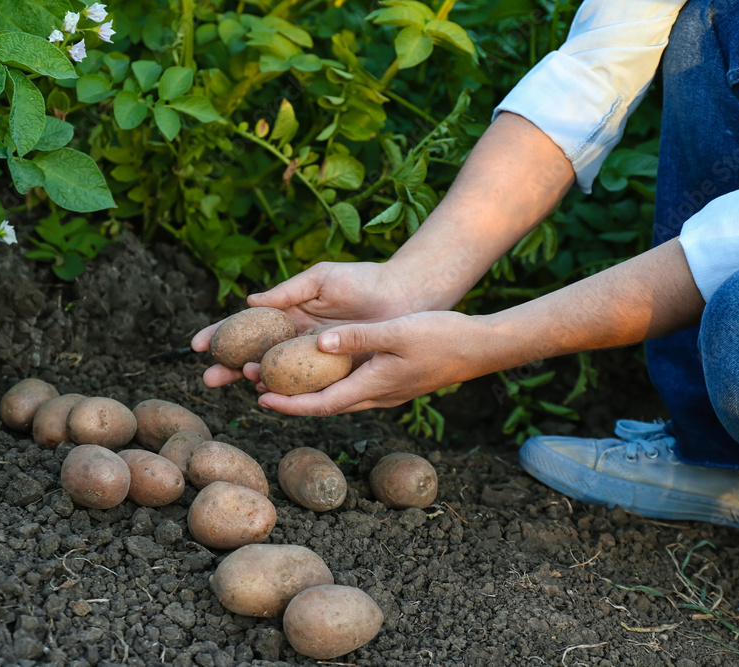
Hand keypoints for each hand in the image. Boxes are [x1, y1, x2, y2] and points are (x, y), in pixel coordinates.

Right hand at [192, 261, 420, 387]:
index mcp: (287, 315)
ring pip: (276, 374)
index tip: (197, 344)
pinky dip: (288, 391)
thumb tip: (249, 302)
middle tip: (208, 377)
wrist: (404, 295)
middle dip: (228, 367)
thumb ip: (287, 292)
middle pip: (253, 356)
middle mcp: (294, 340)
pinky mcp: (334, 373)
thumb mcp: (320, 279)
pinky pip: (307, 386)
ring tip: (243, 376)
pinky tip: (271, 393)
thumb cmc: (362, 280)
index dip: (219, 336)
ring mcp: (313, 359)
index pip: (245, 328)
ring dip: (255, 378)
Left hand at [255, 311, 480, 415]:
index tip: (260, 397)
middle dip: (291, 399)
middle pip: (325, 405)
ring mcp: (387, 391)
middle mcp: (377, 396)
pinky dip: (331, 382)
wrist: (481, 347)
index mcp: (374, 386)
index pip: (322, 404)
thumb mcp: (397, 331)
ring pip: (339, 397)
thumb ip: (358, 337)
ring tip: (282, 379)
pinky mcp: (394, 382)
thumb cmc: (442, 336)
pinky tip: (321, 367)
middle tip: (258, 387)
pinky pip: (353, 387)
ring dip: (310, 392)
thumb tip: (318, 341)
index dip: (290, 403)